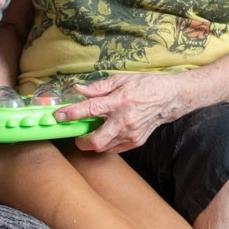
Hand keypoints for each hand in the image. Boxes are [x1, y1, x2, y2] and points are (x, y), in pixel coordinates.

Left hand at [54, 73, 185, 152]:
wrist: (169, 98)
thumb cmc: (144, 86)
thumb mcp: (120, 80)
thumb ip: (98, 87)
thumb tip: (78, 90)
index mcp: (119, 101)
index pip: (90, 109)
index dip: (72, 113)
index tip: (59, 116)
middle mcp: (125, 120)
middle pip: (96, 140)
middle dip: (81, 140)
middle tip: (77, 134)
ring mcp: (131, 134)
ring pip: (103, 147)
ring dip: (92, 142)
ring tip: (92, 131)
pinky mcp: (136, 142)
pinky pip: (114, 149)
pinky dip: (106, 144)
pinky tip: (106, 133)